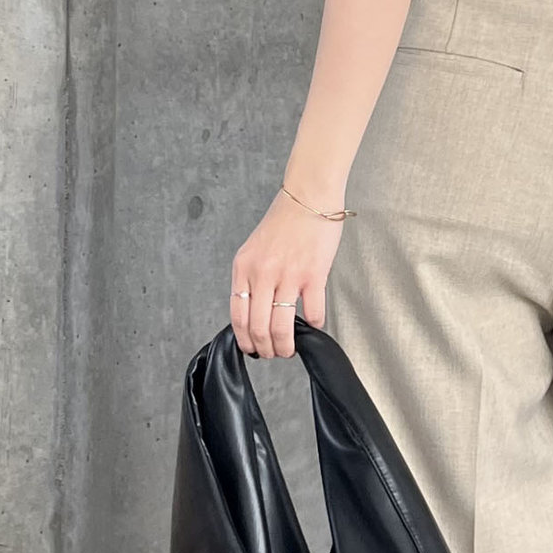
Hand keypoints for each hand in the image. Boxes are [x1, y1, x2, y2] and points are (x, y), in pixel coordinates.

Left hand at [230, 187, 344, 357]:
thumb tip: (256, 310)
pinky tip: (315, 325)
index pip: (237, 316)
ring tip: (291, 350)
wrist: (308, 198)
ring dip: (286, 346)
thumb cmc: (284, 221)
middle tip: (274, 354)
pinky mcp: (314, 275)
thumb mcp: (254, 249)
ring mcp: (288, 276)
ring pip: (282, 326)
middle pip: (258, 327)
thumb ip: (252, 278)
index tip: (252, 349)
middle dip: (266, 349)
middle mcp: (262, 274)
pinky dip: (314, 325)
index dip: (245, 340)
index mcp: (243, 268)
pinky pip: (313, 312)